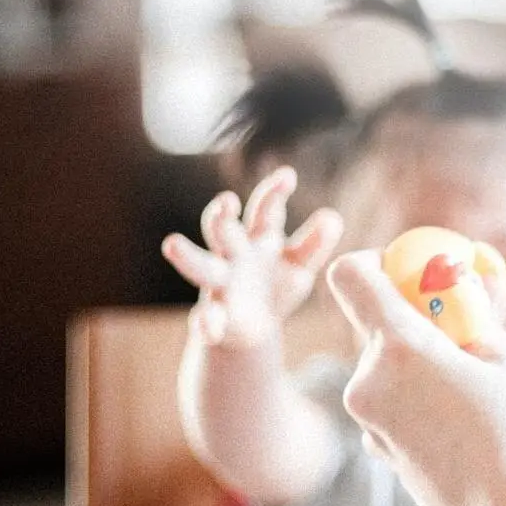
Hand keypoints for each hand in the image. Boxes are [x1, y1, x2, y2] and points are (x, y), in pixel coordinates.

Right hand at [162, 167, 343, 348]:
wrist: (253, 328)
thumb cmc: (276, 285)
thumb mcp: (299, 266)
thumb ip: (314, 244)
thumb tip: (333, 218)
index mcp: (258, 238)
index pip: (264, 210)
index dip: (274, 192)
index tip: (288, 176)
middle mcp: (233, 255)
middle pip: (222, 230)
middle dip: (221, 216)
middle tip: (225, 202)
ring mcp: (220, 285)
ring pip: (200, 266)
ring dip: (188, 255)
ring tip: (172, 244)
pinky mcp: (215, 317)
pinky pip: (205, 319)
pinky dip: (205, 322)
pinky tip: (208, 326)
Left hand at [326, 251, 505, 505]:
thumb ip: (482, 322)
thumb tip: (475, 291)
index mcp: (399, 347)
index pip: (351, 276)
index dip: (376, 262)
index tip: (413, 272)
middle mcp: (369, 381)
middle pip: (375, 324)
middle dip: (418, 319)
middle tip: (468, 329)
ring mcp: (368, 421)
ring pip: (388, 367)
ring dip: (423, 362)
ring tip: (478, 384)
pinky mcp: (379, 451)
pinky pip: (393, 404)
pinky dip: (420, 398)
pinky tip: (465, 421)